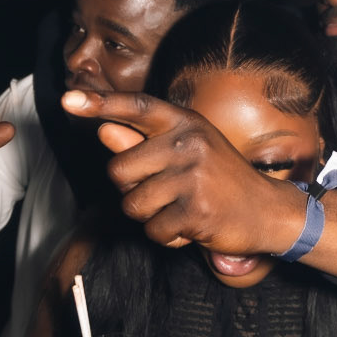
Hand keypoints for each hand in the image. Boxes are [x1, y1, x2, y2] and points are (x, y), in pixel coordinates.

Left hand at [61, 90, 306, 256]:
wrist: (267, 210)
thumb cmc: (219, 178)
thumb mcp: (184, 153)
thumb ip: (142, 142)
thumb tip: (102, 129)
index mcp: (185, 122)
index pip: (136, 106)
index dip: (100, 103)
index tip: (68, 101)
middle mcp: (188, 143)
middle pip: (119, 170)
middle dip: (131, 189)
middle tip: (165, 191)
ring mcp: (192, 177)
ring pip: (132, 205)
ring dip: (149, 216)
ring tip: (179, 207)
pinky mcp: (195, 211)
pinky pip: (153, 231)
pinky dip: (166, 236)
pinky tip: (190, 225)